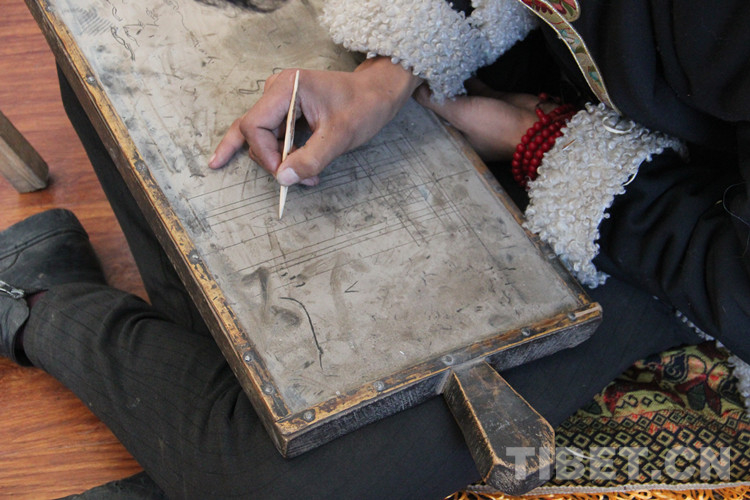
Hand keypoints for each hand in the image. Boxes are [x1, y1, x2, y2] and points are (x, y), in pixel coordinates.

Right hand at [209, 57, 422, 185]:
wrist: (378, 93)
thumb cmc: (363, 106)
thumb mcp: (341, 135)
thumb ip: (312, 158)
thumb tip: (283, 179)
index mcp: (286, 87)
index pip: (255, 126)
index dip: (265, 155)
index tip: (285, 175)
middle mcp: (277, 90)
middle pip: (254, 133)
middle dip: (273, 161)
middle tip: (300, 180)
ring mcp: (279, 99)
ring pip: (261, 137)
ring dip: (278, 160)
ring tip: (306, 177)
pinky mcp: (285, 110)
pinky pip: (267, 134)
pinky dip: (272, 153)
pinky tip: (226, 158)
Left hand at [414, 79, 547, 161]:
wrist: (535, 124)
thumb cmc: (495, 127)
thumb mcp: (460, 115)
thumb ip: (437, 102)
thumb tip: (415, 90)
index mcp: (456, 141)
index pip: (432, 125)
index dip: (421, 110)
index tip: (408, 93)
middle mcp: (465, 129)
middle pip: (444, 110)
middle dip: (434, 95)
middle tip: (417, 76)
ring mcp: (479, 114)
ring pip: (458, 97)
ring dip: (449, 83)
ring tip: (432, 68)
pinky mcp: (492, 99)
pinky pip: (474, 87)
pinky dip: (466, 77)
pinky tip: (454, 64)